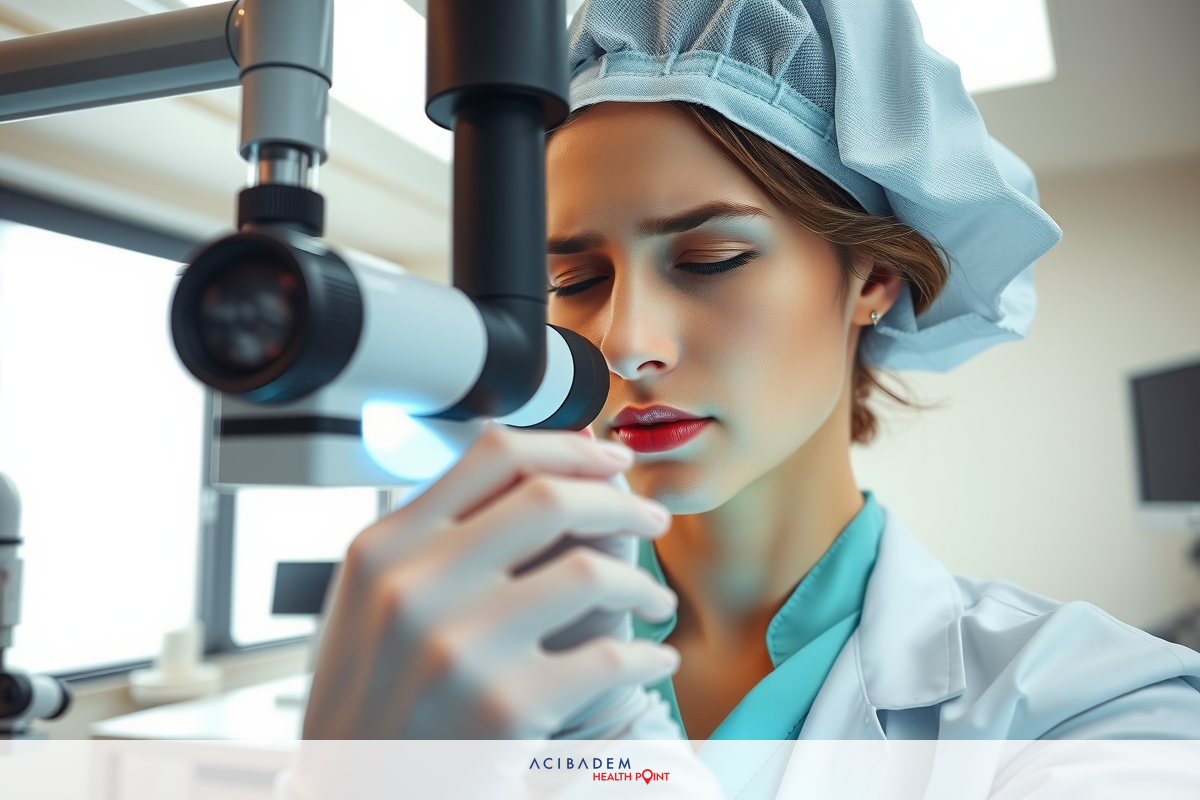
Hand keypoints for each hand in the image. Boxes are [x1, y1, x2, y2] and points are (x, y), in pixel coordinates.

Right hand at [302, 425, 678, 738]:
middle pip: (549, 498)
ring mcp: (457, 646)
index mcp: (385, 547)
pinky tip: (655, 661)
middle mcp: (414, 586)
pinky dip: (649, 656)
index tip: (611, 460)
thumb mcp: (373, 601)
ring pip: (592, 572)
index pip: (493, 454)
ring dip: (644, 584)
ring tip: (656, 603)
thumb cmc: (374, 700)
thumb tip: (537, 467)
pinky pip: (612, 660)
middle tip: (654, 521)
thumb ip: (435, 535)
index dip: (570, 447)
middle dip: (622, 502)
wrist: (357, 798)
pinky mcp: (503, 707)